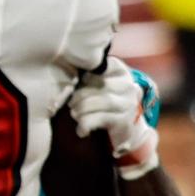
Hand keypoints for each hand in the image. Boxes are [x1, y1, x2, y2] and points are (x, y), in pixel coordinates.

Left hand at [68, 56, 158, 178]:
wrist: (123, 128)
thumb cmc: (104, 102)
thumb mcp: (98, 84)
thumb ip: (87, 76)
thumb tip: (66, 73)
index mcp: (120, 72)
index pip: (101, 65)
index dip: (86, 75)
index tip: (80, 84)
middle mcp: (128, 86)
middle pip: (101, 85)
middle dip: (80, 95)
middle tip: (72, 104)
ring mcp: (128, 103)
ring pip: (101, 101)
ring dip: (82, 109)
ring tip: (75, 114)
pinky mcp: (124, 120)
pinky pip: (100, 119)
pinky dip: (86, 124)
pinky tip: (81, 130)